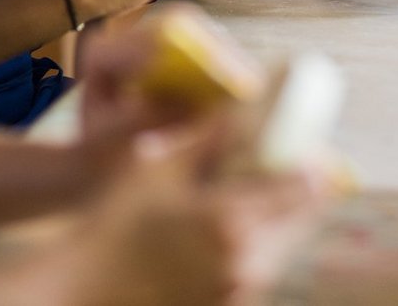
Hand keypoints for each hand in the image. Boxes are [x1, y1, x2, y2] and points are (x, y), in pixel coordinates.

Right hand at [55, 121, 326, 305]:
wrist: (85, 291)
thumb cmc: (114, 228)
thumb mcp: (157, 171)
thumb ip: (206, 140)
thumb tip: (239, 110)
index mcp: (233, 222)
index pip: (304, 190)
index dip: (312, 165)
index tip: (308, 150)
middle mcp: (247, 263)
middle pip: (300, 223)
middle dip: (296, 195)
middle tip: (281, 171)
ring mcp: (238, 293)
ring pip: (281, 250)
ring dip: (276, 223)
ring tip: (249, 199)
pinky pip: (257, 272)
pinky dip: (254, 249)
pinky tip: (227, 233)